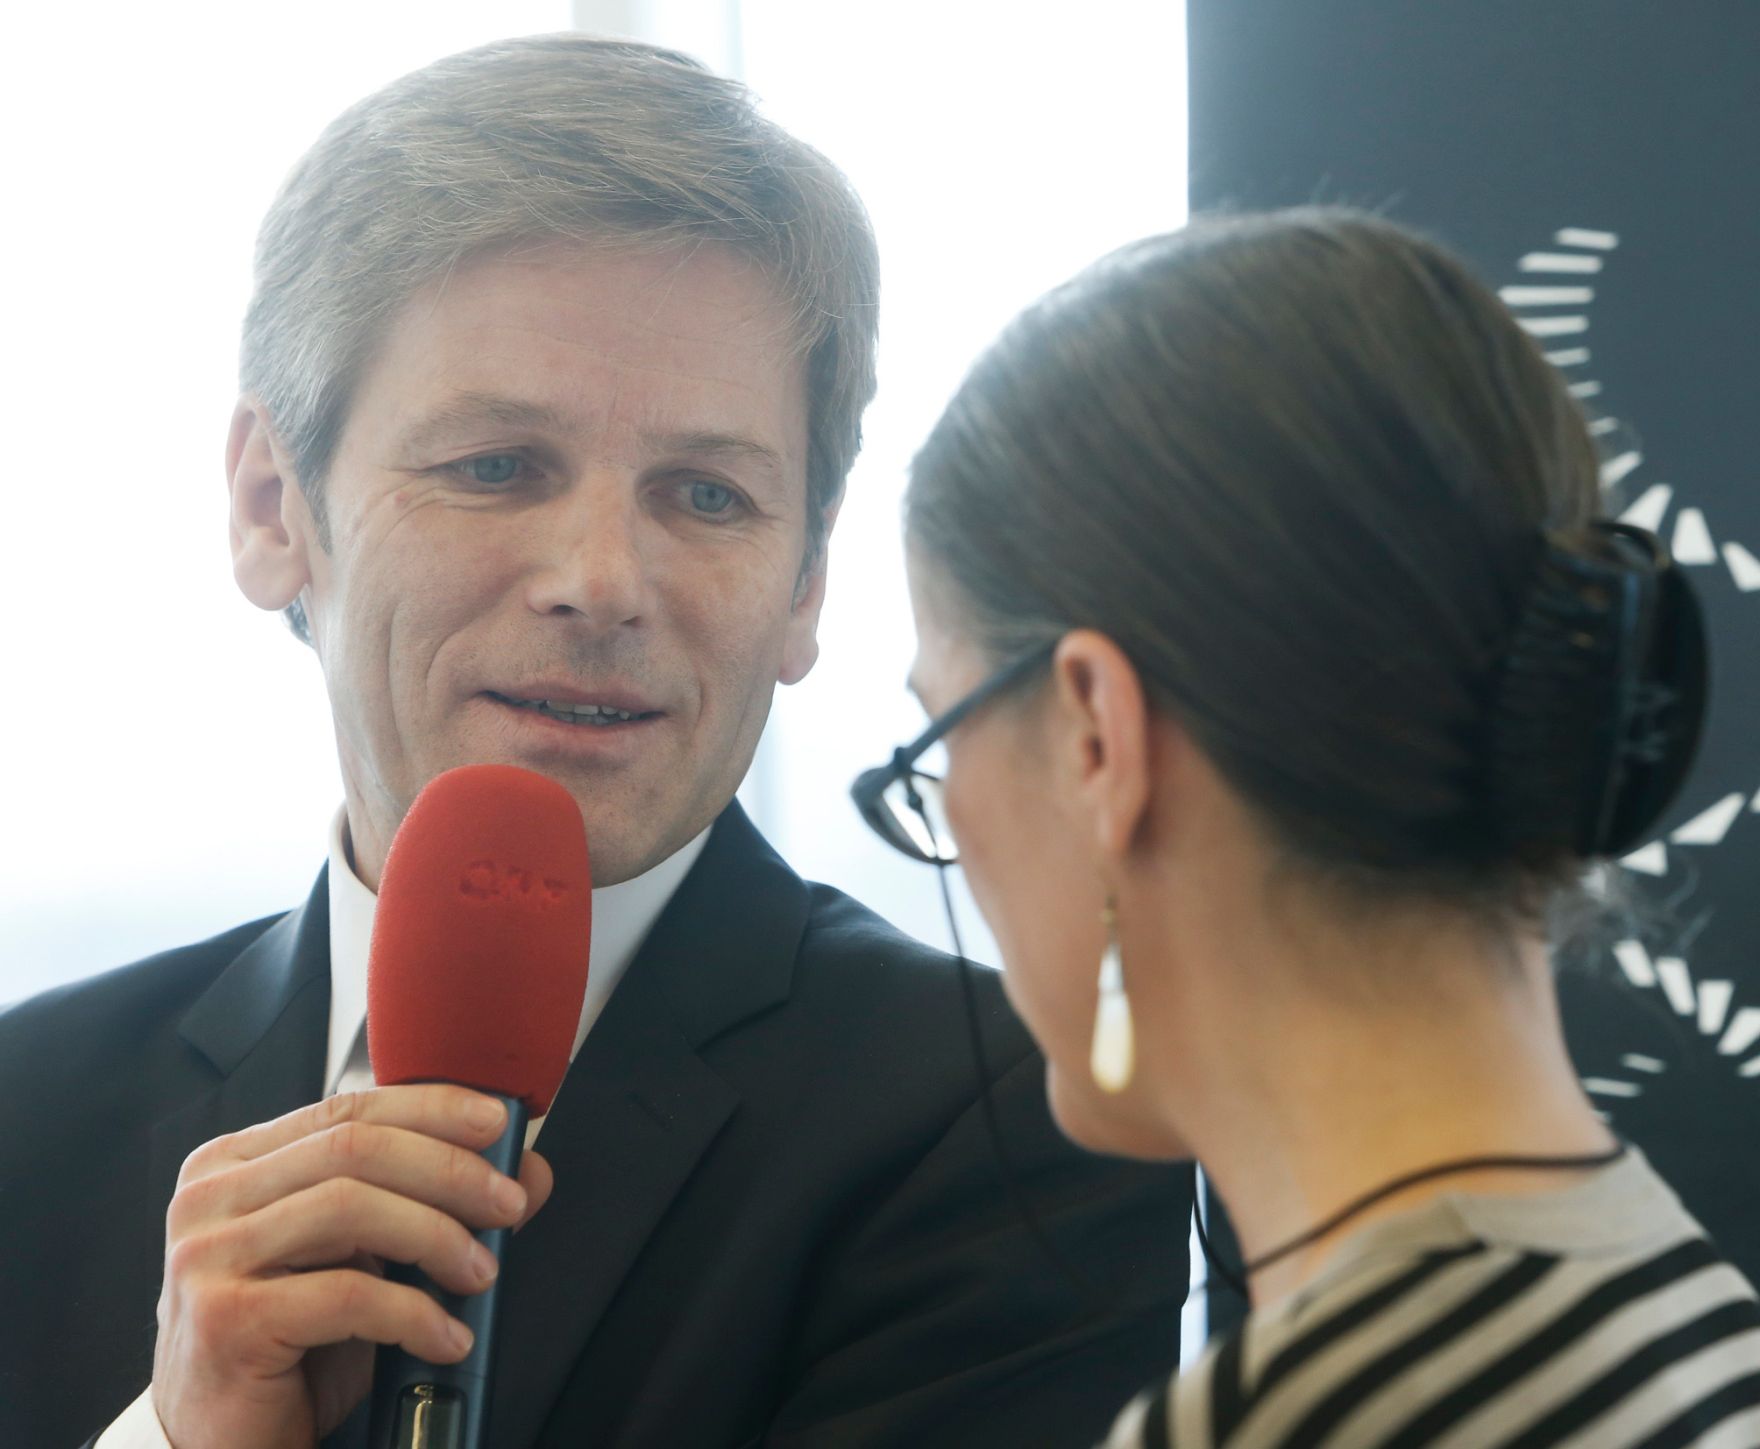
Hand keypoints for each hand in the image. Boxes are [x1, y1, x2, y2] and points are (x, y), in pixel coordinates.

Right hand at [150, 1086, 552, 1448]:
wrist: (224, 1443)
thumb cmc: (290, 1348)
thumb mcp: (364, 1262)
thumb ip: (430, 1206)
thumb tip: (528, 1170)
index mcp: (235, 1164)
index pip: (347, 1108)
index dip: (431, 1108)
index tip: (496, 1123)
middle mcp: (209, 1199)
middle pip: (355, 1149)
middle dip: (449, 1170)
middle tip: (507, 1204)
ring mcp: (208, 1257)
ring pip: (350, 1207)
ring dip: (437, 1236)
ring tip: (481, 1274)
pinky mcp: (226, 1320)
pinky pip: (348, 1295)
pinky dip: (415, 1313)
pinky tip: (447, 1338)